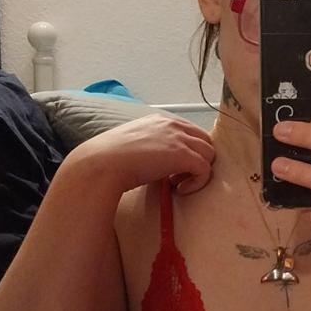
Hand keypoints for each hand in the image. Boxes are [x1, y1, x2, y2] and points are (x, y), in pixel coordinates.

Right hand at [71, 114, 215, 196]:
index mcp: (160, 120)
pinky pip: (205, 169)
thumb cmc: (109, 159)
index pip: (190, 132)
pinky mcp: (183, 155)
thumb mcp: (133, 144)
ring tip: (177, 184)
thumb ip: (150, 145)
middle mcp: (173, 124)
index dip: (188, 151)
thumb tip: (156, 162)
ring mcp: (179, 138)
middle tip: (177, 177)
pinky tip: (179, 190)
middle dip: (197, 160)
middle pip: (205, 141)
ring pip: (209, 154)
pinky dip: (197, 182)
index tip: (173, 168)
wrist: (101, 164)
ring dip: (198, 171)